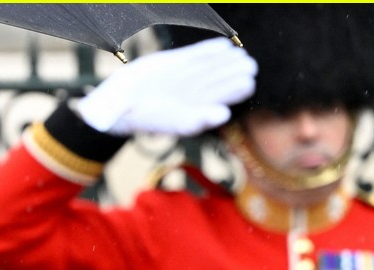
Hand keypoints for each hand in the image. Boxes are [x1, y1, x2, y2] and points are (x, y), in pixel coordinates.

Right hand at [76, 39, 257, 137]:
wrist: (123, 102)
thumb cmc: (148, 118)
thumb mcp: (175, 122)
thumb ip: (200, 118)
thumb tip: (225, 115)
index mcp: (197, 110)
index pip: (223, 98)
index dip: (237, 89)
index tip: (249, 81)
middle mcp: (193, 94)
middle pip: (219, 81)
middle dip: (234, 72)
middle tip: (250, 64)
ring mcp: (185, 78)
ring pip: (210, 67)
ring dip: (226, 61)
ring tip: (240, 54)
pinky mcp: (175, 64)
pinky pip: (196, 55)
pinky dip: (209, 49)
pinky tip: (224, 44)